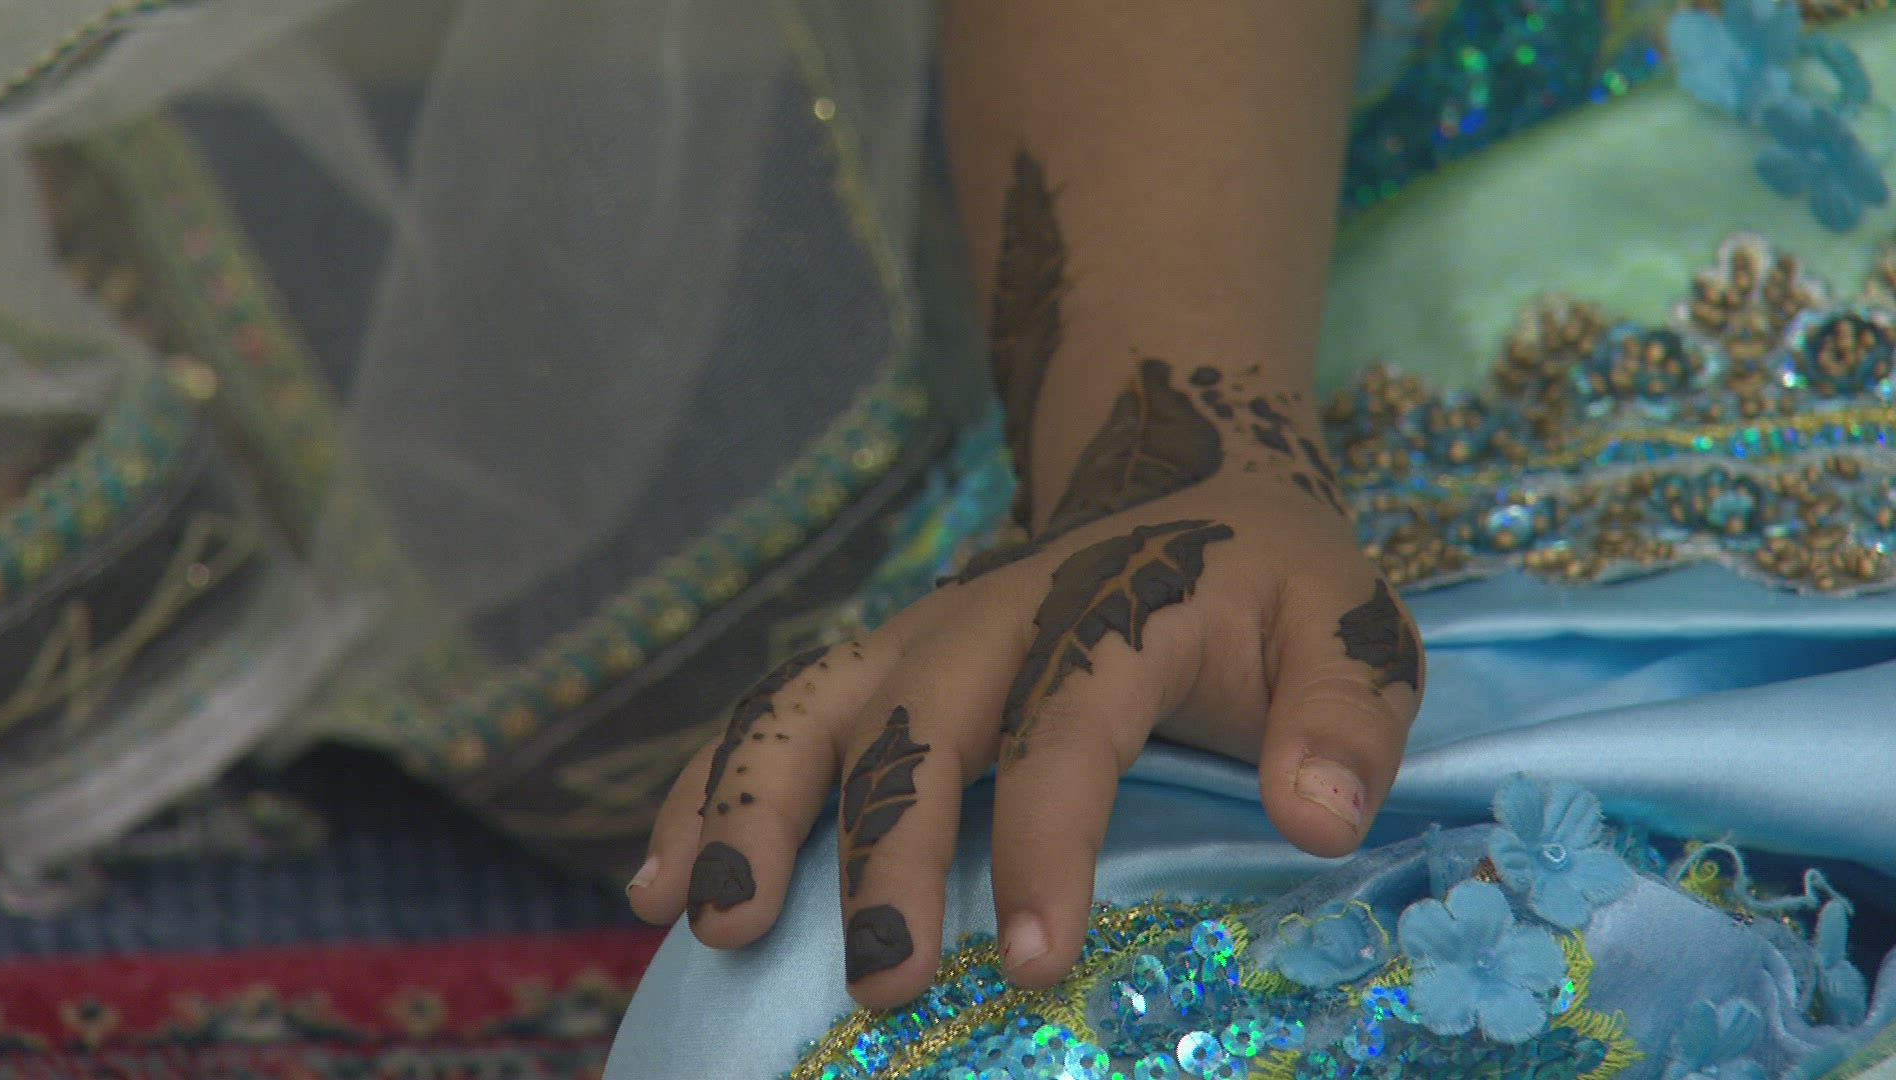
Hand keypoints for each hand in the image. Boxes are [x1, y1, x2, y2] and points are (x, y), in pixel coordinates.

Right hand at [625, 360, 1423, 1010]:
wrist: (1182, 481)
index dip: (1045, 840)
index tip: (1029, 958)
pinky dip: (704, 789)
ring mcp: (914, 638)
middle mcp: (989, 618)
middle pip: (914, 727)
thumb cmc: (1263, 584)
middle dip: (882, 853)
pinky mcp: (872, 664)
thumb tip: (1322, 818)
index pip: (1067, 724)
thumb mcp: (1346, 627)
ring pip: (806, 708)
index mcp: (1112, 608)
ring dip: (751, 807)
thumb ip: (1344, 714)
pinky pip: (767, 715)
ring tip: (714, 921)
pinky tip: (657, 882)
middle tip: (880, 981)